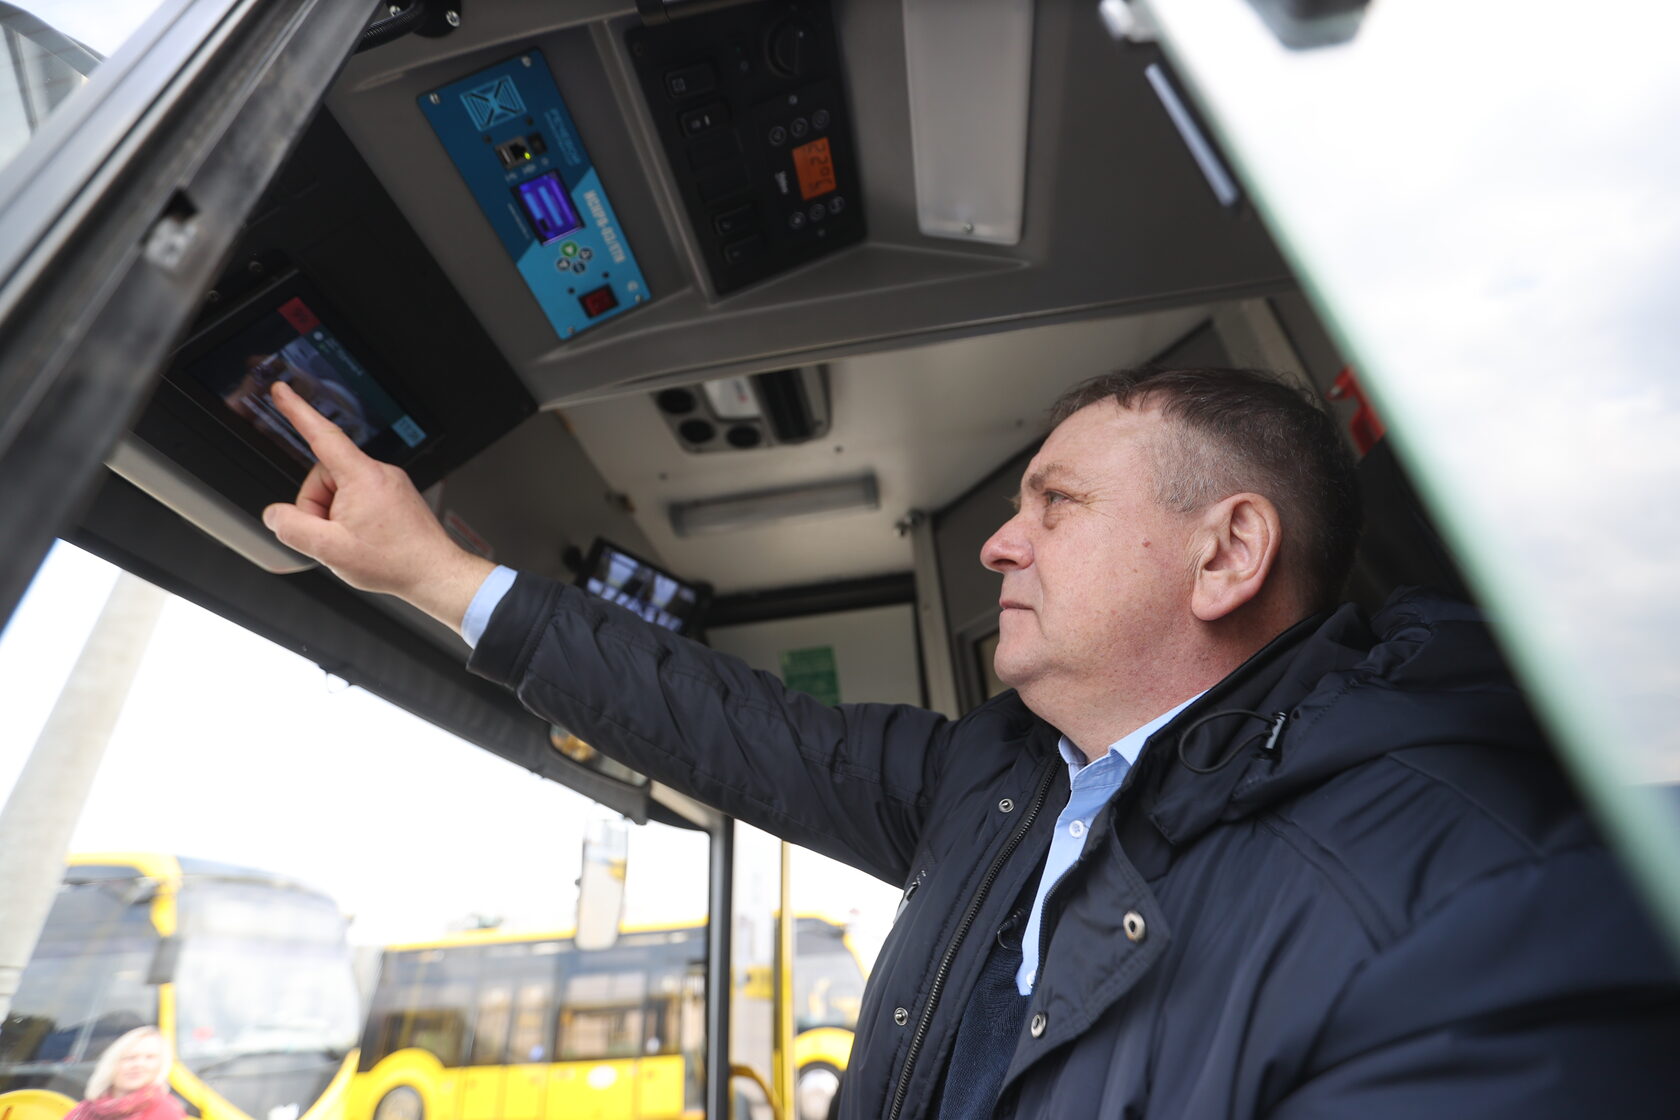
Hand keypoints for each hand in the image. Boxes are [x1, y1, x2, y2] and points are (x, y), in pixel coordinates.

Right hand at [261, 381, 493, 631]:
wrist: (435, 574)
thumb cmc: (395, 562)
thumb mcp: (331, 550)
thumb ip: (293, 528)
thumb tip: (275, 515)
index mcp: (363, 477)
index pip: (323, 435)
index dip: (298, 411)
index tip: (283, 392)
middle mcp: (379, 473)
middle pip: (324, 476)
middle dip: (317, 507)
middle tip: (334, 537)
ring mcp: (389, 484)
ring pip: (339, 491)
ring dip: (335, 516)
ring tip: (354, 541)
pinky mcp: (395, 495)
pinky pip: (358, 498)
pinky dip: (351, 518)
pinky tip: (365, 540)